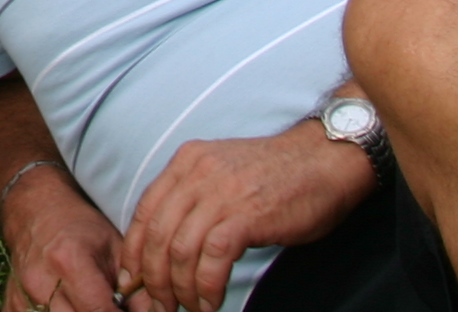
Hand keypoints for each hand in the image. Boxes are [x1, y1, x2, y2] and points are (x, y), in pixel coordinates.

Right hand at [0, 169, 123, 311]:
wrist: (34, 209)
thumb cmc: (80, 227)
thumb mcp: (116, 248)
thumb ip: (137, 289)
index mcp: (69, 262)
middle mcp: (40, 282)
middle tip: (112, 306)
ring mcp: (22, 296)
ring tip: (92, 305)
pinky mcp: (11, 305)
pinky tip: (70, 306)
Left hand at [119, 126, 370, 311]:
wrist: (325, 160)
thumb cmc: (279, 175)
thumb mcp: (224, 174)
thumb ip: (196, 199)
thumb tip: (171, 246)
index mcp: (186, 162)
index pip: (144, 212)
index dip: (133, 252)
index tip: (131, 281)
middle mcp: (197, 173)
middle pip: (157, 235)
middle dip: (153, 278)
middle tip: (159, 305)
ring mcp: (221, 193)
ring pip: (181, 249)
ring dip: (180, 288)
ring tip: (188, 309)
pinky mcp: (246, 215)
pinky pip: (213, 258)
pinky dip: (207, 286)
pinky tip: (211, 301)